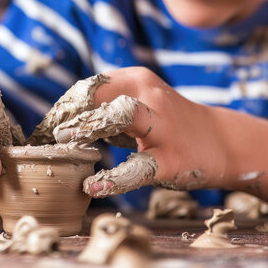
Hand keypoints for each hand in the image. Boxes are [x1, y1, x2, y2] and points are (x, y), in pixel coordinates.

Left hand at [49, 67, 228, 196]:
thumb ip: (104, 108)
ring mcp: (163, 127)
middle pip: (103, 94)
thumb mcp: (139, 104)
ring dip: (89, 126)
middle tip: (47, 132)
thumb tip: (57, 122)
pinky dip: (114, 178)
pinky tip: (93, 186)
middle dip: (71, 110)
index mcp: (137, 81)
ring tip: (64, 141)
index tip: (46, 124)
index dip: (65, 104)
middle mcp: (150, 97)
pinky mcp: (172, 160)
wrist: (222, 142)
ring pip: (122, 117)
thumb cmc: (168, 124)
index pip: (92, 86)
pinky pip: (139, 168)